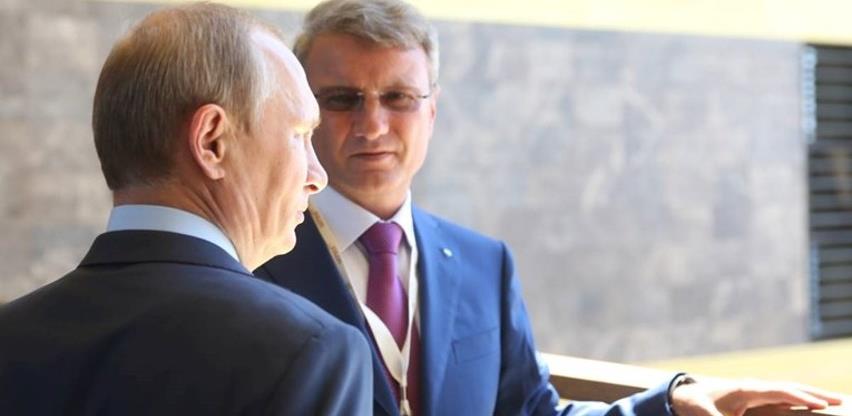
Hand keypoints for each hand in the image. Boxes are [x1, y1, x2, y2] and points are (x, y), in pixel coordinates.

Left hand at [671, 377, 843, 415]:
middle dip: (814, 393)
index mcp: (746, 389)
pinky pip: (782, 396)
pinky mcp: (755, 396)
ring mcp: (755, 391)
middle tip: (839, 399)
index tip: (821, 404)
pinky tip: (811, 401)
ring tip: (833, 400)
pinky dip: (799, 397)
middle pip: (790, 387)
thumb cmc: (694, 404)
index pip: (779, 391)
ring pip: (788, 390)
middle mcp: (754, 387)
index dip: (800, 397)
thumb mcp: (705, 414)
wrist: (685, 395)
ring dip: (810, 394)